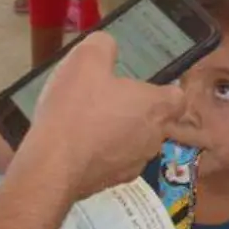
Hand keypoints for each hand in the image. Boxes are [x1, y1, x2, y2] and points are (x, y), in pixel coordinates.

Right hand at [20, 33, 183, 198]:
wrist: (51, 167)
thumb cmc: (76, 109)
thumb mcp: (86, 59)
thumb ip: (104, 46)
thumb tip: (108, 46)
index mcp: (156, 108)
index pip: (178, 97)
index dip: (163, 88)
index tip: (142, 84)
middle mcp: (153, 139)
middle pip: (154, 120)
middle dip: (134, 110)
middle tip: (106, 98)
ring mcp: (133, 165)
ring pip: (133, 142)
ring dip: (116, 132)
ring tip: (86, 120)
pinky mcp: (110, 183)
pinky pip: (111, 161)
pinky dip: (99, 152)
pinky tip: (75, 143)